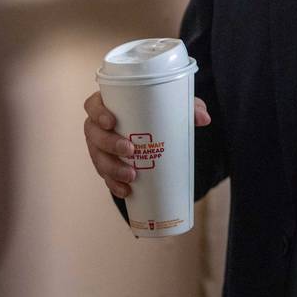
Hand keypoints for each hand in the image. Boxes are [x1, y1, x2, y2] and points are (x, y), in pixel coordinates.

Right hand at [83, 90, 210, 197]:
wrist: (157, 132)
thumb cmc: (160, 112)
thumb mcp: (174, 106)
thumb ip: (190, 108)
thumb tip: (204, 119)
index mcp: (109, 104)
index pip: (92, 105)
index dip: (98, 113)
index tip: (112, 122)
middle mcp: (99, 126)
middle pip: (93, 134)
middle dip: (109, 144)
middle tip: (130, 151)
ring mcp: (100, 147)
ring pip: (97, 158)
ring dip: (112, 169)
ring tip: (131, 176)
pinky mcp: (106, 164)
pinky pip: (105, 176)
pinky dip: (114, 184)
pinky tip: (125, 191)